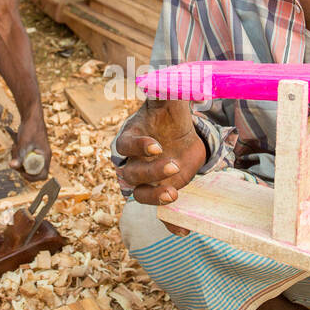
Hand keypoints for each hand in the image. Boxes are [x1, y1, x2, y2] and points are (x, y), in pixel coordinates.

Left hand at [11, 114, 50, 181]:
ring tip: (14, 149)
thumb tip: (12, 167)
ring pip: (27, 164)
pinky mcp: (33, 150)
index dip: (31, 177)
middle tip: (14, 160)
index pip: (42, 175)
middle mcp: (43, 157)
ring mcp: (38, 153)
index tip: (21, 172)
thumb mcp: (24, 143)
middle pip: (33, 171)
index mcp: (45, 156)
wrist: (31, 116)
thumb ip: (19, 156)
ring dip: (18, 160)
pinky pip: (25, 158)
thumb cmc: (30, 128)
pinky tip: (15, 146)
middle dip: (22, 168)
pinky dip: (19, 155)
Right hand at [117, 99, 206, 234]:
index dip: (138, 147)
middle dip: (151, 173)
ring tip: (174, 194)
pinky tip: (184, 230)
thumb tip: (165, 79)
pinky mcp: (161, 193)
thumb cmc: (168, 115)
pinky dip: (170, 223)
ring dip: (155, 198)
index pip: (124, 147)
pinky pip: (160, 213)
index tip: (157, 146)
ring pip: (141, 195)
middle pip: (132, 174)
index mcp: (130, 139)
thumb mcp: (168, 100)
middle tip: (174, 165)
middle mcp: (134, 164)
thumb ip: (165, 89)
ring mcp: (147, 182)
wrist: (180, 134)